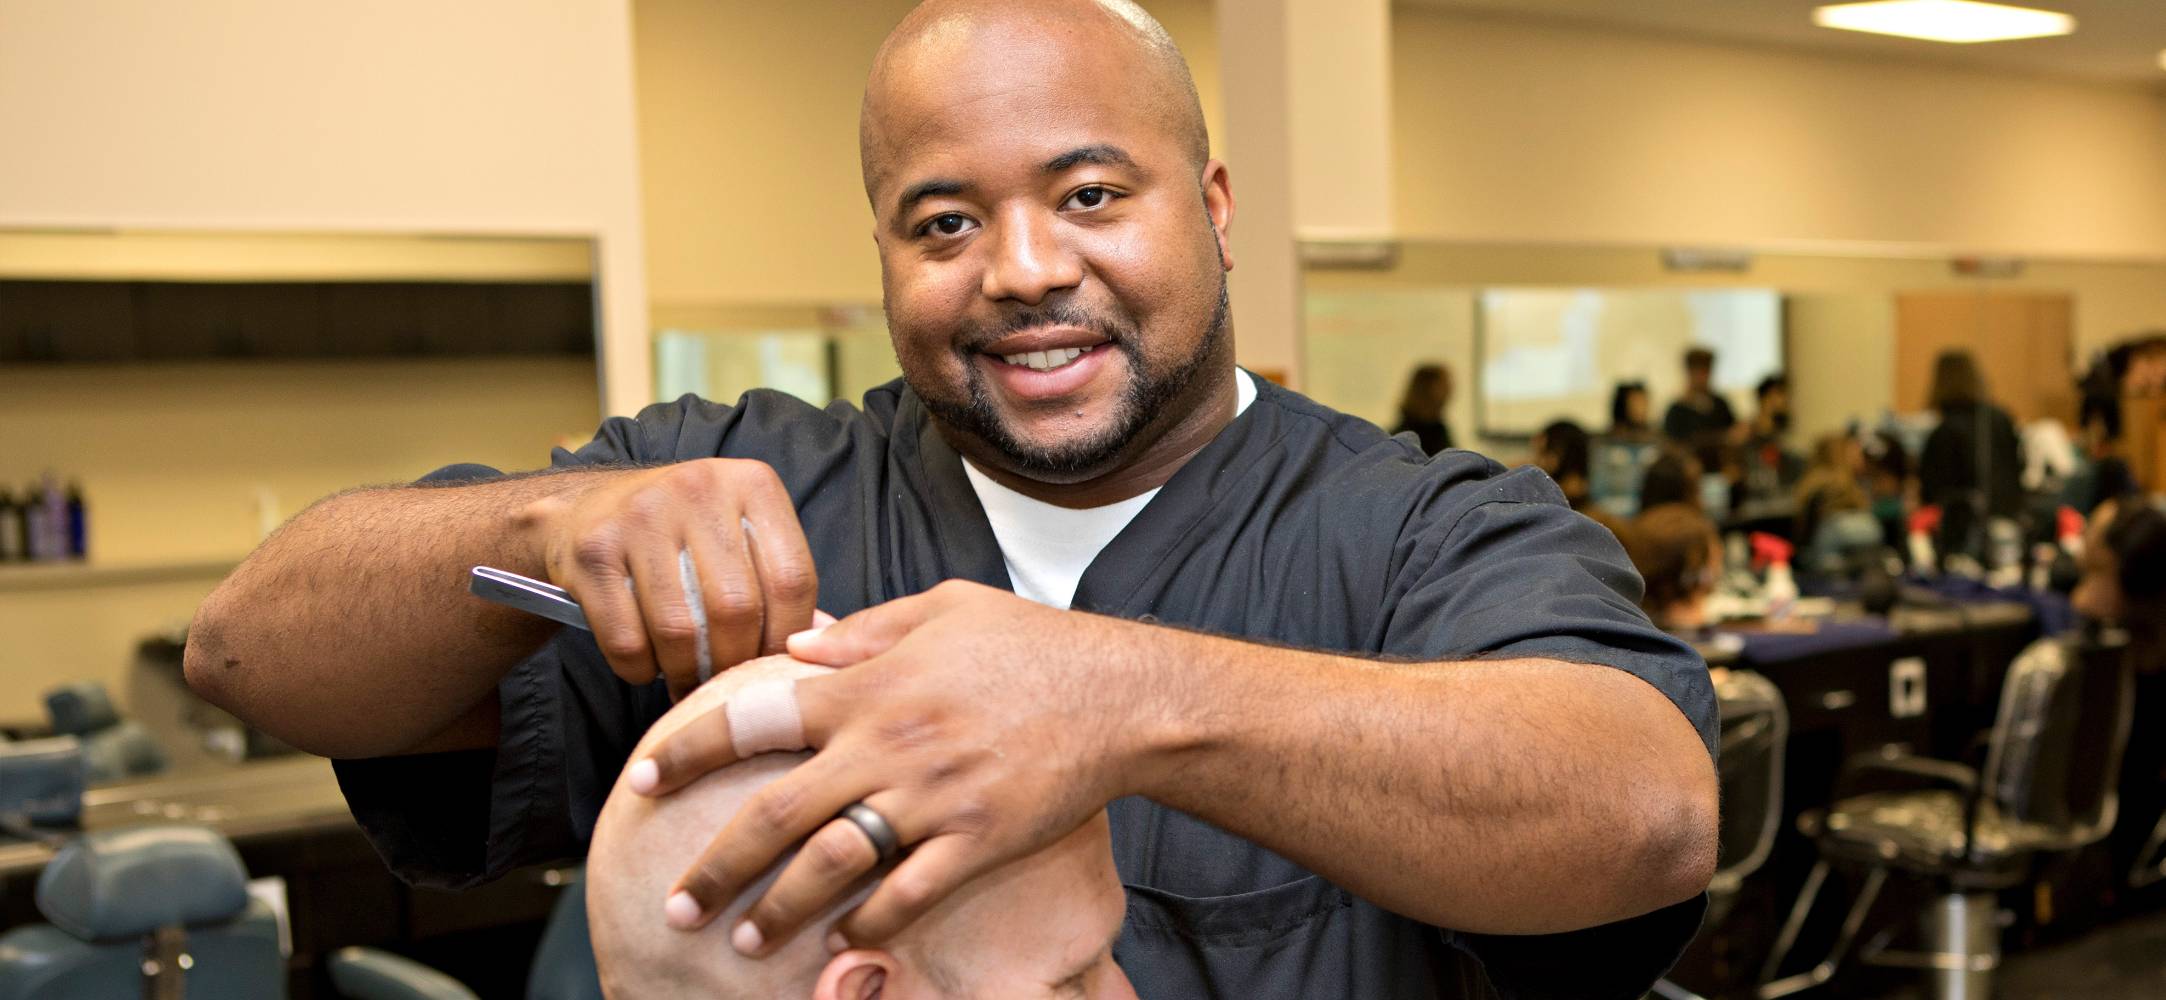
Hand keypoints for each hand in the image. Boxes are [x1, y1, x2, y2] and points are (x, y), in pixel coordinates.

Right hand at [514, 459, 817, 698]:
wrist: (585, 508)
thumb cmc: (681, 533)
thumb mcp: (739, 533)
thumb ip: (777, 580)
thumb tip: (815, 646)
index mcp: (752, 483)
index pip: (792, 578)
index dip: (788, 637)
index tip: (773, 667)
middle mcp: (698, 488)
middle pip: (736, 608)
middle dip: (733, 663)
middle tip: (725, 683)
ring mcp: (640, 515)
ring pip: (679, 630)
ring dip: (685, 673)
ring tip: (689, 682)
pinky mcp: (592, 550)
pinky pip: (627, 640)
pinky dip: (640, 670)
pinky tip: (647, 664)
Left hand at [628, 580, 1170, 954]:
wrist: (1122, 694)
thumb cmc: (1033, 643)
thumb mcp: (944, 606)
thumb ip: (865, 629)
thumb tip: (798, 648)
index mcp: (870, 685)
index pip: (753, 716)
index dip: (688, 750)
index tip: (641, 778)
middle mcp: (889, 745)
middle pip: (775, 815)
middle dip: (714, 866)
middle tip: (676, 904)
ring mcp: (933, 799)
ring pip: (831, 867)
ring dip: (778, 911)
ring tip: (742, 940)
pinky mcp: (979, 841)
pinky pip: (908, 895)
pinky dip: (868, 924)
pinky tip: (840, 943)